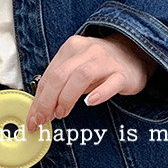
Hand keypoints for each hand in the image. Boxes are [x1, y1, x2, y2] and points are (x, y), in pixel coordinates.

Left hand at [26, 32, 157, 130]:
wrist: (134, 54)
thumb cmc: (99, 66)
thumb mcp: (75, 70)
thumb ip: (58, 86)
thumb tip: (40, 111)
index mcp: (71, 48)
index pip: (49, 75)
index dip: (38, 99)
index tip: (33, 118)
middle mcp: (87, 51)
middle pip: (60, 75)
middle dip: (47, 101)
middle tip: (44, 120)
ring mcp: (106, 60)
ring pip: (81, 76)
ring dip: (67, 98)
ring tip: (62, 113)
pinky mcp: (123, 73)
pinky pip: (111, 83)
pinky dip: (99, 93)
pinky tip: (90, 103)